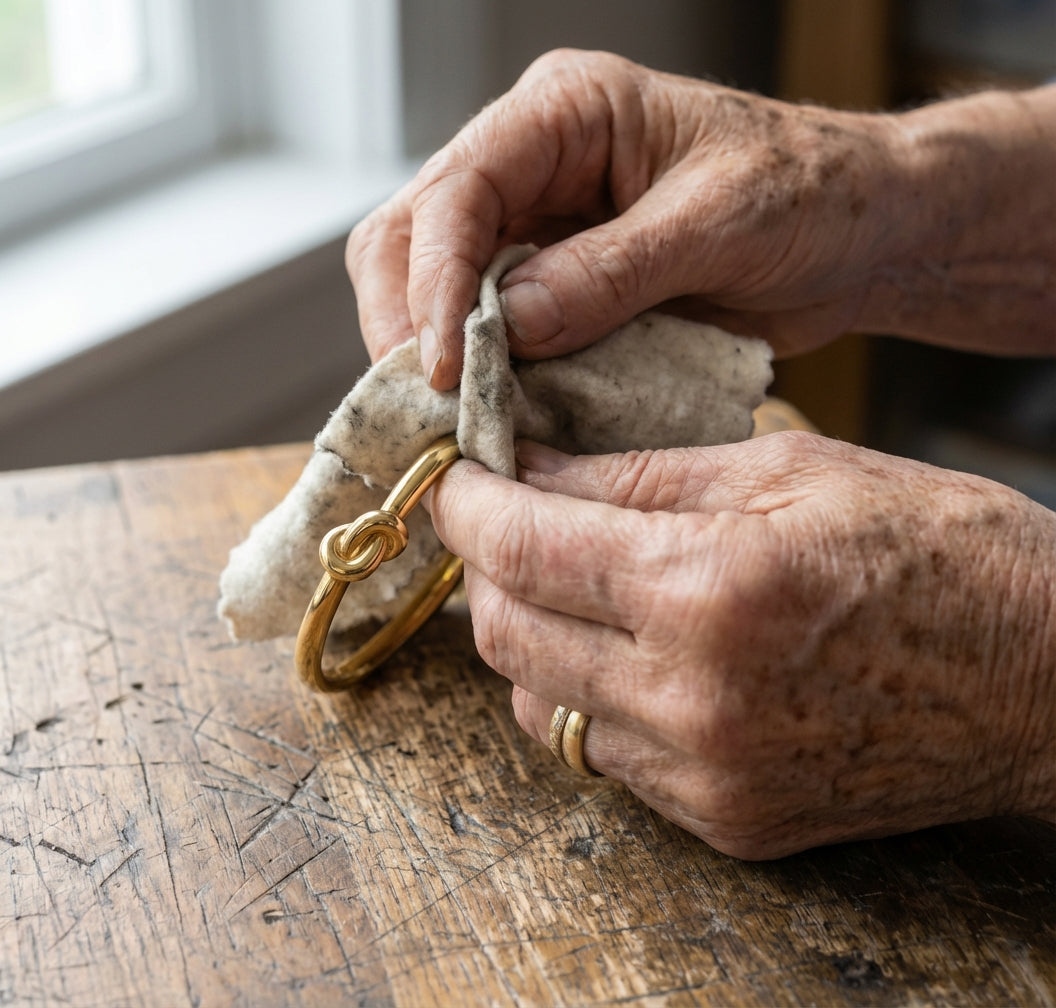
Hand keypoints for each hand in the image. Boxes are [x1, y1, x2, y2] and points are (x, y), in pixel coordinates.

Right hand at [346, 49, 1055, 388]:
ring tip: (453, 420)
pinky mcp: (554, 284)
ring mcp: (537, 225)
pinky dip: (481, 374)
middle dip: (407, 321)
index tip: (440, 366)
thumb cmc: (809, 193)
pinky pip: (487, 328)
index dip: (433, 281)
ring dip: (433, 354)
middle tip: (426, 406)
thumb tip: (507, 326)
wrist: (856, 231)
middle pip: (412, 233)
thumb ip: (612, 272)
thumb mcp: (719, 222)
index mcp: (566, 113)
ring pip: (433, 285)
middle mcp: (533, 162)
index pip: (458, 189)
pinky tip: (492, 414)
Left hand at [428, 433, 1054, 858]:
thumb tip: (531, 468)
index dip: (466, 504)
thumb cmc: (937, 549)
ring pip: (540, 706)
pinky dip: (587, 696)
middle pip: (507, 635)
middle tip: (503, 519)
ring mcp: (707, 775)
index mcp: (710, 588)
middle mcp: (693, 698)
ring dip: (528, 636)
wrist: (1044, 680)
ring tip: (567, 583)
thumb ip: (640, 475)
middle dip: (485, 568)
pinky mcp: (726, 820)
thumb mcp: (789, 470)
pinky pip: (605, 756)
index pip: (523, 546)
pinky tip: (626, 650)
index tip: (454, 476)